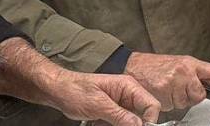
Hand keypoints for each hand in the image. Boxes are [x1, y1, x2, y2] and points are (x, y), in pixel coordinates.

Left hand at [45, 70, 159, 125]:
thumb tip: (139, 125)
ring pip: (130, 123)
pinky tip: (99, 124)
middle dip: (131, 125)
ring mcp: (120, 105)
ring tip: (101, 123)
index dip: (149, 120)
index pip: (151, 105)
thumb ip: (120, 115)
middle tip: (114, 125)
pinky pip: (119, 124)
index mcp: (129, 87)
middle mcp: (128, 95)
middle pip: (142, 116)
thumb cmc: (75, 90)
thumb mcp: (98, 104)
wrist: (58, 91)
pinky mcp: (112, 113)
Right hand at [123, 51, 209, 111]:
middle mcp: (184, 71)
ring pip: (184, 103)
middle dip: (190, 96)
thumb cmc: (155, 66)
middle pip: (199, 95)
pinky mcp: (163, 91)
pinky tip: (160, 92)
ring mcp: (173, 81)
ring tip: (166, 88)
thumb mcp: (178, 64)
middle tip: (178, 89)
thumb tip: (207, 89)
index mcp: (190, 63)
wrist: (132, 66)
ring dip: (176, 100)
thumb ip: (193, 75)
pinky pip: (172, 105)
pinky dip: (166, 103)